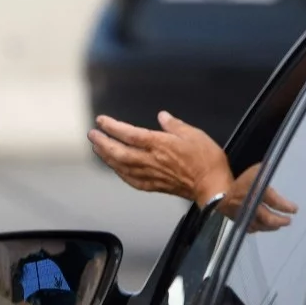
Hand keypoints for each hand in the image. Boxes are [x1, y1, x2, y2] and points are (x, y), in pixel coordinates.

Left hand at [89, 111, 231, 203]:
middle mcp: (151, 160)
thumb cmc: (207, 161)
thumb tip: (162, 117)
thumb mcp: (194, 134)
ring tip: (98, 149)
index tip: (101, 121)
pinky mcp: (155, 186)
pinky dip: (119, 173)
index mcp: (159, 144)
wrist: (213, 187)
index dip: (112, 127)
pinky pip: (131, 180)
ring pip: (121, 166)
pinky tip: (116, 169)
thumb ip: (174, 125)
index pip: (129, 134)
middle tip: (92, 135)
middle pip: (119, 151)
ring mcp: (151, 175)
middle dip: (103, 143)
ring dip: (107, 157)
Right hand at [218, 163, 296, 232]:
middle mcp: (253, 208)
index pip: (276, 202)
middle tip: (288, 221)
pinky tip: (262, 227)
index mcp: (258, 193)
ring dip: (271, 227)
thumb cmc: (239, 182)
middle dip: (280, 221)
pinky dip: (258, 228)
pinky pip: (251, 228)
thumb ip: (266, 170)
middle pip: (270, 218)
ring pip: (261, 226)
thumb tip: (277, 165)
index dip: (287, 207)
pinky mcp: (239, 222)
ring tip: (277, 226)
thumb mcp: (254, 171)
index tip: (295, 209)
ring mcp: (246, 217)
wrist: (218, 194)